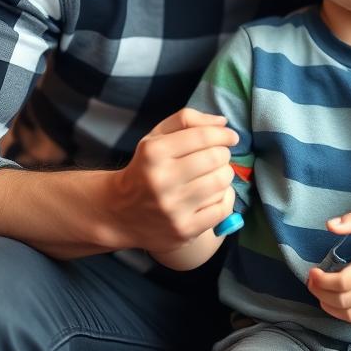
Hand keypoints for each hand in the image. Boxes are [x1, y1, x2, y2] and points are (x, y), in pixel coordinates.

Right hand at [108, 108, 237, 251]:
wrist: (119, 213)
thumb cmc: (145, 168)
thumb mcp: (156, 137)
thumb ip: (187, 120)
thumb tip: (223, 123)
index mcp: (154, 153)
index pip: (203, 136)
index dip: (223, 134)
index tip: (231, 137)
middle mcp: (162, 180)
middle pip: (216, 158)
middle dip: (223, 154)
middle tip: (218, 157)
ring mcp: (173, 208)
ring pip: (222, 182)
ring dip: (224, 175)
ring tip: (213, 175)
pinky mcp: (184, 230)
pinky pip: (223, 208)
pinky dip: (226, 197)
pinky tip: (215, 194)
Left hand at [306, 213, 350, 324]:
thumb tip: (330, 225)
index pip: (342, 282)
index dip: (322, 280)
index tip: (312, 271)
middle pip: (342, 300)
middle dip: (320, 293)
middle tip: (311, 281)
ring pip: (348, 314)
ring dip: (328, 305)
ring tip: (319, 291)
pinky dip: (341, 314)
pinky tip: (333, 302)